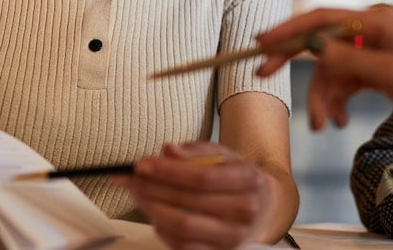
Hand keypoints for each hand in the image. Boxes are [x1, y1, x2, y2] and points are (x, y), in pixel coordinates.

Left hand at [115, 142, 270, 249]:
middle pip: (189, 202)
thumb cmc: (236, 177)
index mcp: (248, 180)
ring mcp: (233, 235)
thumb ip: (195, 151)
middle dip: (153, 189)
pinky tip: (154, 212)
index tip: (142, 165)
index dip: (168, 172)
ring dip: (153, 209)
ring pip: (182, 225)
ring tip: (138, 194)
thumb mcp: (223, 155)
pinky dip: (162, 228)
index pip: (202, 177)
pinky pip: (182, 244)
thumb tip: (168, 151)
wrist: (262, 207)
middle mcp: (245, 210)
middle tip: (130, 179)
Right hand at [256, 5, 392, 136]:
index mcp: (375, 20)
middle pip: (320, 43)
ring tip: (323, 125)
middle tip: (263, 76)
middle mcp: (371, 30)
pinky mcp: (377, 72)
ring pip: (331, 70)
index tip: (261, 42)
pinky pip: (345, 82)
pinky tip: (337, 121)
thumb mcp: (389, 74)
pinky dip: (337, 100)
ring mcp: (373, 51)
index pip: (320, 19)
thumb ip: (348, 60)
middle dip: (296, 65)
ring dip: (323, 96)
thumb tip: (311, 50)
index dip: (288, 30)